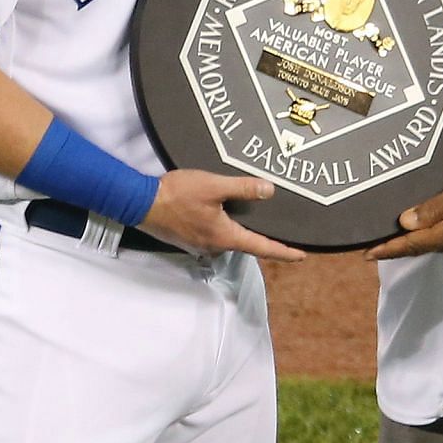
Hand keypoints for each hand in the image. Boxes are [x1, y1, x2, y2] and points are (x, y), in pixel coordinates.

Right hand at [141, 169, 307, 262]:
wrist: (140, 202)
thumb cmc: (177, 195)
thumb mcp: (214, 186)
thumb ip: (242, 188)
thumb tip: (269, 191)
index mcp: (225, 237)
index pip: (262, 247)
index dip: (284, 252)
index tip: (302, 255)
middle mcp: (215, 246)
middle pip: (247, 244)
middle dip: (263, 238)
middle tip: (283, 231)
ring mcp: (201, 244)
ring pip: (230, 238)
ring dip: (242, 229)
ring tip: (256, 216)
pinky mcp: (190, 237)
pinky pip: (216, 233)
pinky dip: (226, 225)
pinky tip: (226, 211)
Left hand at [365, 161, 442, 261]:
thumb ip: (433, 208)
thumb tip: (405, 223)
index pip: (415, 245)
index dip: (390, 249)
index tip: (367, 253)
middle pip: (426, 246)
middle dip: (403, 242)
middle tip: (377, 236)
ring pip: (440, 244)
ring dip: (421, 237)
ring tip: (399, 228)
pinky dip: (437, 234)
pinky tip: (428, 225)